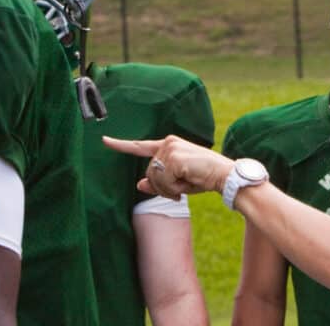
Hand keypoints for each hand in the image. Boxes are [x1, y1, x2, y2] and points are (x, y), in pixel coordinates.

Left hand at [103, 135, 233, 199]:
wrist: (224, 175)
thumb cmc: (203, 178)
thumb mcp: (178, 182)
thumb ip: (158, 183)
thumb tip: (139, 184)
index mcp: (168, 145)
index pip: (140, 146)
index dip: (120, 145)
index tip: (104, 140)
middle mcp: (167, 143)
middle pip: (149, 173)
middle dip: (162, 187)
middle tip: (180, 189)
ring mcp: (170, 148)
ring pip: (155, 179)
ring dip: (169, 188)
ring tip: (186, 184)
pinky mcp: (174, 157)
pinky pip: (164, 181)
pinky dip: (175, 188)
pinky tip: (188, 182)